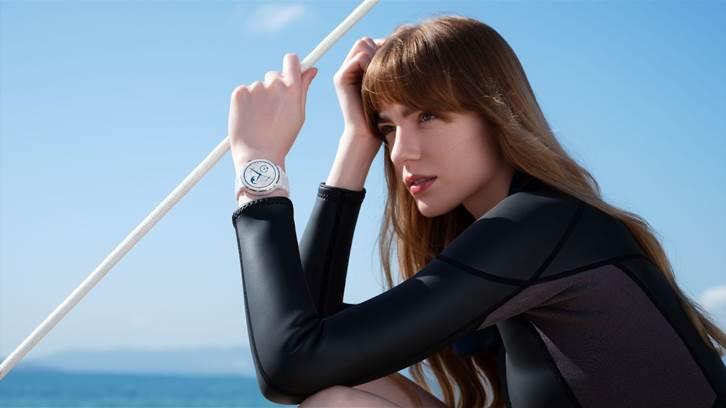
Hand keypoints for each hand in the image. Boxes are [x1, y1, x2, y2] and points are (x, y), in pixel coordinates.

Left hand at [228, 53, 317, 171]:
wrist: (258, 156)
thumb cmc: (282, 139)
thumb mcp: (299, 115)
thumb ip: (304, 89)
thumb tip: (312, 70)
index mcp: (292, 89)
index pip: (292, 60)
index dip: (291, 65)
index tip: (289, 73)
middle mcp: (274, 84)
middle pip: (273, 76)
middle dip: (273, 89)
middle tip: (271, 112)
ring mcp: (255, 88)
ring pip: (258, 87)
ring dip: (258, 99)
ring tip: (259, 121)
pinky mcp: (239, 93)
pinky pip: (243, 92)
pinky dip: (245, 103)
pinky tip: (248, 118)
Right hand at [334, 36, 385, 145]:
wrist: (368, 133)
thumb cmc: (384, 114)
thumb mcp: (389, 86)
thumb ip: (388, 66)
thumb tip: (398, 46)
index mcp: (360, 68)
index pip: (371, 42)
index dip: (384, 46)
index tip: (396, 60)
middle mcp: (350, 68)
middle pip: (365, 40)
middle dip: (379, 48)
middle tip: (390, 65)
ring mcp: (344, 72)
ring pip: (362, 44)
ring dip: (375, 53)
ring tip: (384, 72)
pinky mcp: (340, 79)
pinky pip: (358, 57)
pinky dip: (370, 62)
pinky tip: (377, 77)